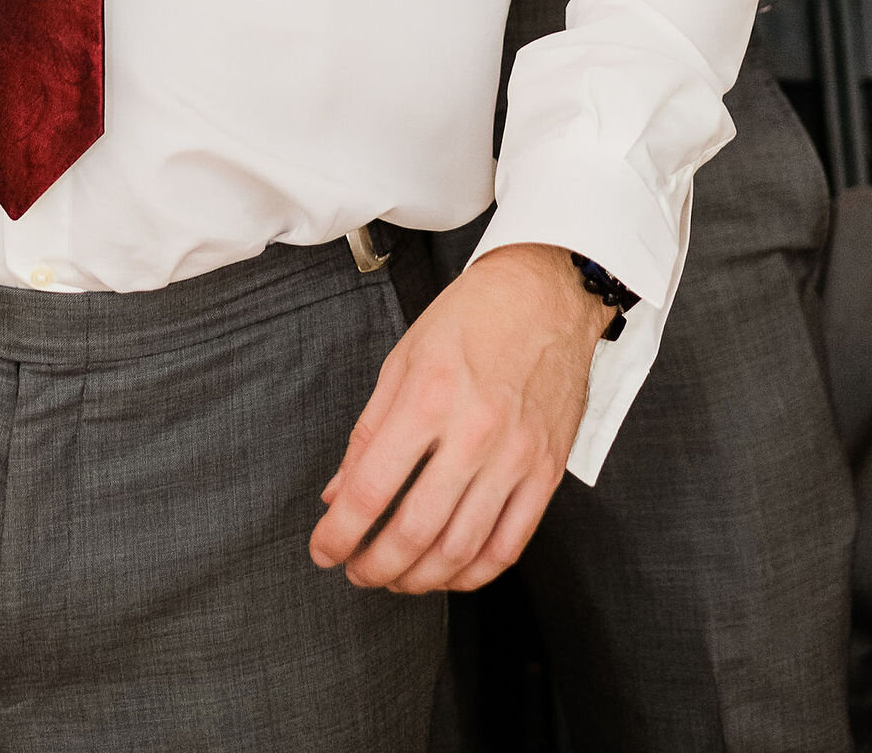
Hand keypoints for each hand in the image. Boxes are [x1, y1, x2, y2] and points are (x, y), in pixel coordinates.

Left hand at [309, 244, 610, 593]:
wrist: (548, 294)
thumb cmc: (474, 316)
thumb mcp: (405, 358)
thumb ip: (369, 431)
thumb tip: (338, 492)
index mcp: (429, 397)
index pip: (372, 488)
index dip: (339, 532)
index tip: (323, 549)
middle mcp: (474, 433)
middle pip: (415, 530)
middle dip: (375, 565)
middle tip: (355, 571)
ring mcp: (516, 457)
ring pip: (462, 548)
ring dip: (419, 578)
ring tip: (396, 577)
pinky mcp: (547, 472)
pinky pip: (510, 545)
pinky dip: (474, 573)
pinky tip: (449, 573)